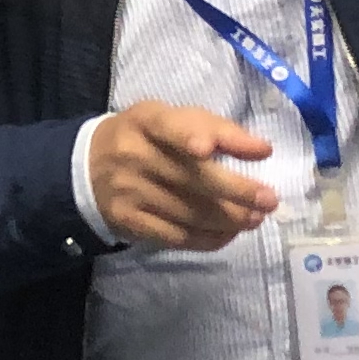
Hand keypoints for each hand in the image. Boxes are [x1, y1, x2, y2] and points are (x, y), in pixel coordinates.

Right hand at [82, 101, 281, 251]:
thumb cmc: (149, 139)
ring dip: (229, 220)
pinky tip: (228, 234)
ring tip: (254, 219)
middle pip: (189, 177)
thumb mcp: (175, 120)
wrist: (90, 168)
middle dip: (235, 191)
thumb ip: (219, 130)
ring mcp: (129, 192)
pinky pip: (176, 237)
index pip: (168, 127)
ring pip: (188, 212)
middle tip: (268, 200)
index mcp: (146, 121)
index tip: (207, 149)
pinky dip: (208, 238)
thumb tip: (262, 150)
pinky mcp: (130, 222)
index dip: (188, 136)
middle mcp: (134, 155)